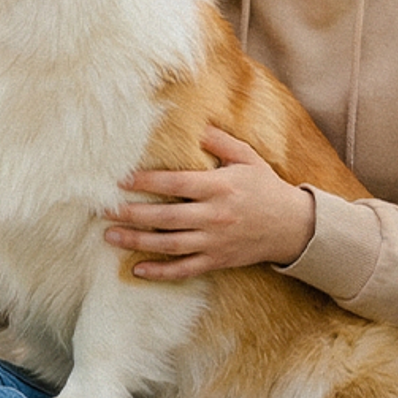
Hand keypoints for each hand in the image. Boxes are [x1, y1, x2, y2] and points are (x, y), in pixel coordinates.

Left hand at [104, 127, 314, 280]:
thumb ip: (220, 142)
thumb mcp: (247, 158)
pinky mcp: (217, 261)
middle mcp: (214, 216)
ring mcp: (214, 242)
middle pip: (165, 216)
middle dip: (132, 213)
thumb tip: (196, 125)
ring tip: (110, 236)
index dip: (146, 181)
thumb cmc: (266, 188)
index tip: (121, 180)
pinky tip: (137, 270)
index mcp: (219, 187)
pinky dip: (160, 272)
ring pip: (169, 244)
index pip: (175, 183)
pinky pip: (184, 269)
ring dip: (137, 242)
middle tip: (104, 210)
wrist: (293, 226)